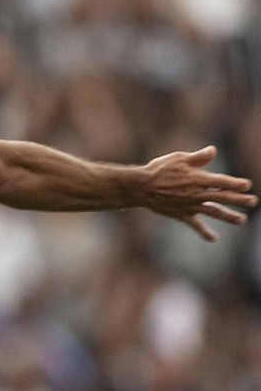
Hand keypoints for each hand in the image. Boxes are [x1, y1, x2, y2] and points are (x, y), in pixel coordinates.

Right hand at [137, 146, 256, 241]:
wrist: (141, 187)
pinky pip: (196, 225)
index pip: (222, 182)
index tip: (247, 185)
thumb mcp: (178, 158)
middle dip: (239, 200)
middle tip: (252, 201)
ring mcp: (190, 206)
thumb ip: (198, 157)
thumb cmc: (159, 170)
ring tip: (241, 220)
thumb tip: (213, 151)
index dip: (236, 184)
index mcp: (198, 179)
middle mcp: (197, 194)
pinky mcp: (182, 214)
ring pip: (214, 212)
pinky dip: (205, 232)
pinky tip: (214, 239)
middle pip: (223, 198)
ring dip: (229, 216)